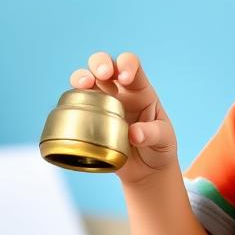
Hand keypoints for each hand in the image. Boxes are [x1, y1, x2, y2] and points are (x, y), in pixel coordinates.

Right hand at [70, 52, 178, 185]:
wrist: (145, 171)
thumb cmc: (159, 150)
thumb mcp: (164, 141)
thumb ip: (153, 134)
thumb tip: (133, 134)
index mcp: (140, 90)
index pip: (132, 65)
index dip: (126, 64)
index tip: (125, 78)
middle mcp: (119, 92)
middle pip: (105, 64)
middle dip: (101, 63)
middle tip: (102, 74)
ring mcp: (102, 104)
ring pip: (86, 79)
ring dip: (81, 76)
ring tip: (82, 84)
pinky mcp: (89, 119)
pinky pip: (76, 105)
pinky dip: (70, 102)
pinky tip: (71, 107)